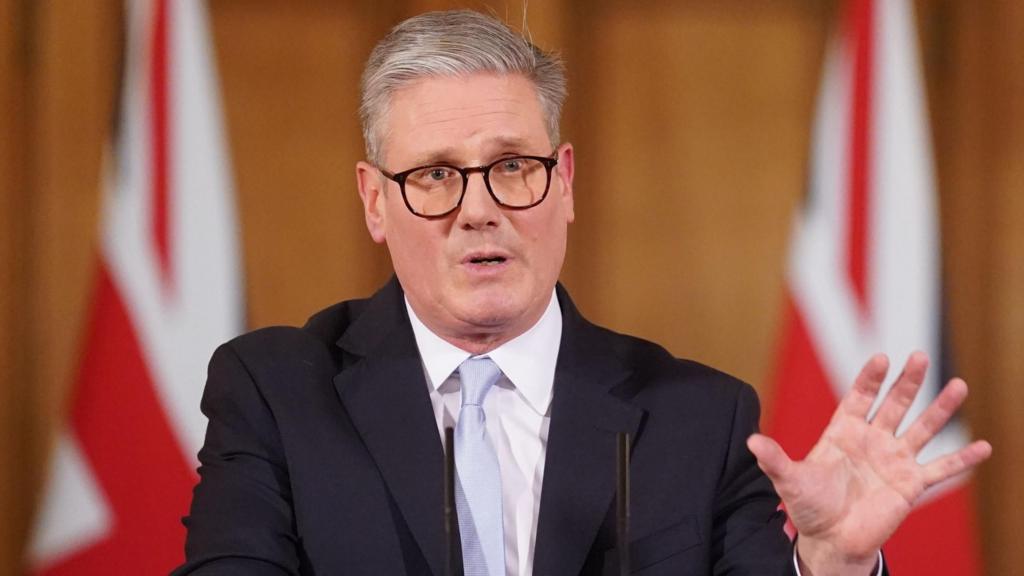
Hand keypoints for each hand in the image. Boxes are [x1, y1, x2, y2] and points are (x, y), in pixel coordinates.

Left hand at [746, 352, 991, 574]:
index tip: (881, 358)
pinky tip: (984, 446)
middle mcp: (872, 439)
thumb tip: (749, 441)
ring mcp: (894, 459)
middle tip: (920, 356)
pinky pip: (941, 469)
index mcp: (843, 431)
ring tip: (959, 385)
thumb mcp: (788, 481)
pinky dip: (962, 459)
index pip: (859, 396)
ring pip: (922, 427)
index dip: (870, 378)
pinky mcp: (911, 484)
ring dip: (941, 408)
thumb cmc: (808, 505)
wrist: (830, 538)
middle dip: (907, 381)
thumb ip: (773, 459)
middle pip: (894, 403)